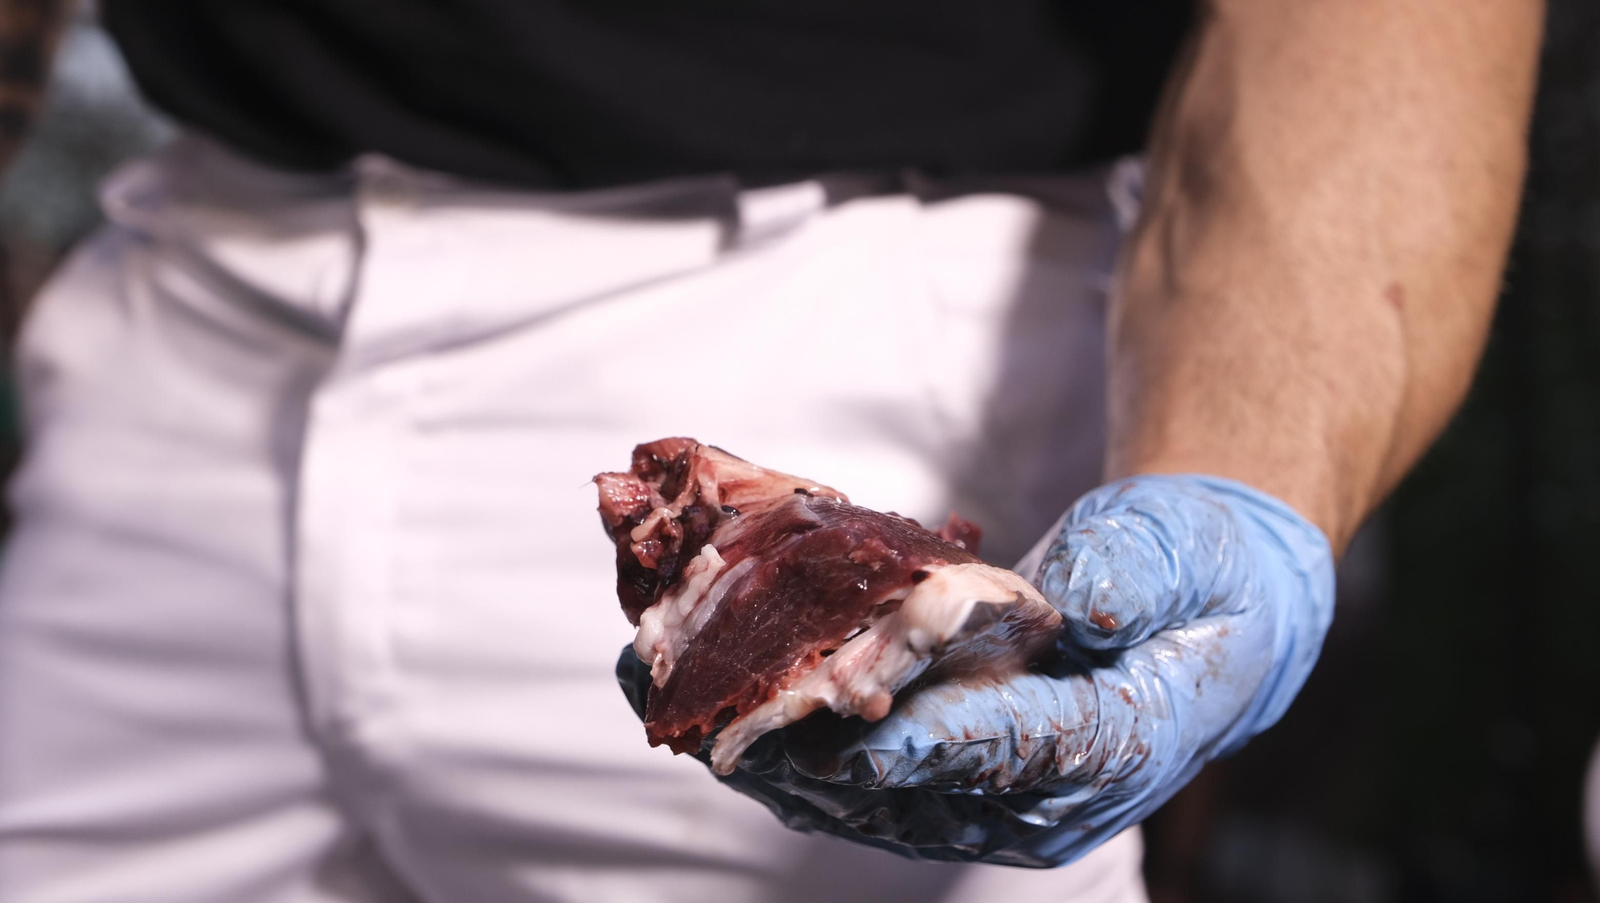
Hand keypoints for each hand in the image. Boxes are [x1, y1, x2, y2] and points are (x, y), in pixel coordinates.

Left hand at [616, 475, 1333, 865]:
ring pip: (846, 783)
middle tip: (712, 708)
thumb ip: (1144, 573)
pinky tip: (689, 680)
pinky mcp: (923, 769)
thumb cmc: (1195, 580)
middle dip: (799, 744)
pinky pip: (831, 758)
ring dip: (752, 737)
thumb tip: (1089, 601)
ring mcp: (969, 791)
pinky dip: (762, 720)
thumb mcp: (1191, 557)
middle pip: (900, 786)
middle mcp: (1027, 796)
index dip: (926, 741)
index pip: (1009, 754)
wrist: (1193, 613)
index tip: (844, 727)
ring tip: (664, 684)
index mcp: (1108, 749)